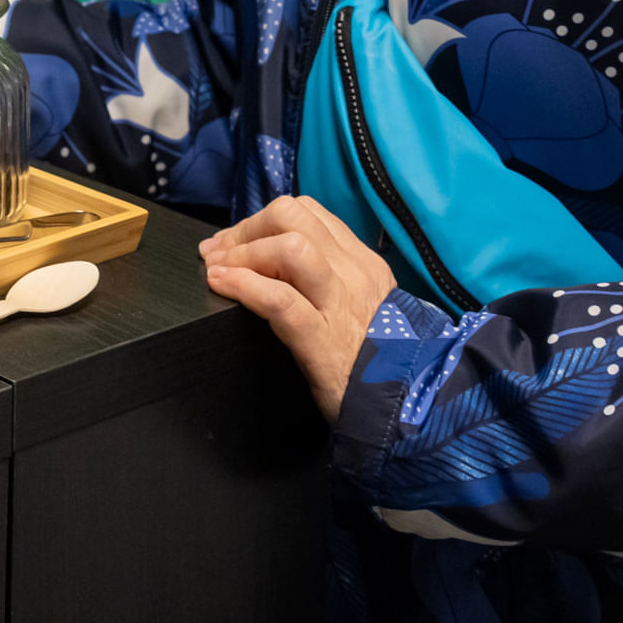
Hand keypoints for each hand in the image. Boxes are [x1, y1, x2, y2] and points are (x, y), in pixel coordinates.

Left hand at [199, 196, 398, 418]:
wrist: (404, 409)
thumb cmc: (374, 362)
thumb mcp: (359, 308)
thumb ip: (327, 281)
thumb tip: (271, 262)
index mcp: (362, 263)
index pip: (306, 213)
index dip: (261, 221)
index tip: (236, 242)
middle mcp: (353, 274)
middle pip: (291, 216)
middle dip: (246, 230)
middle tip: (220, 254)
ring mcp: (340, 305)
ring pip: (290, 247)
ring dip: (242, 254)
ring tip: (219, 269)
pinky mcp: (324, 341)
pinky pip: (280, 299)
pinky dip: (243, 285)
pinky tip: (223, 286)